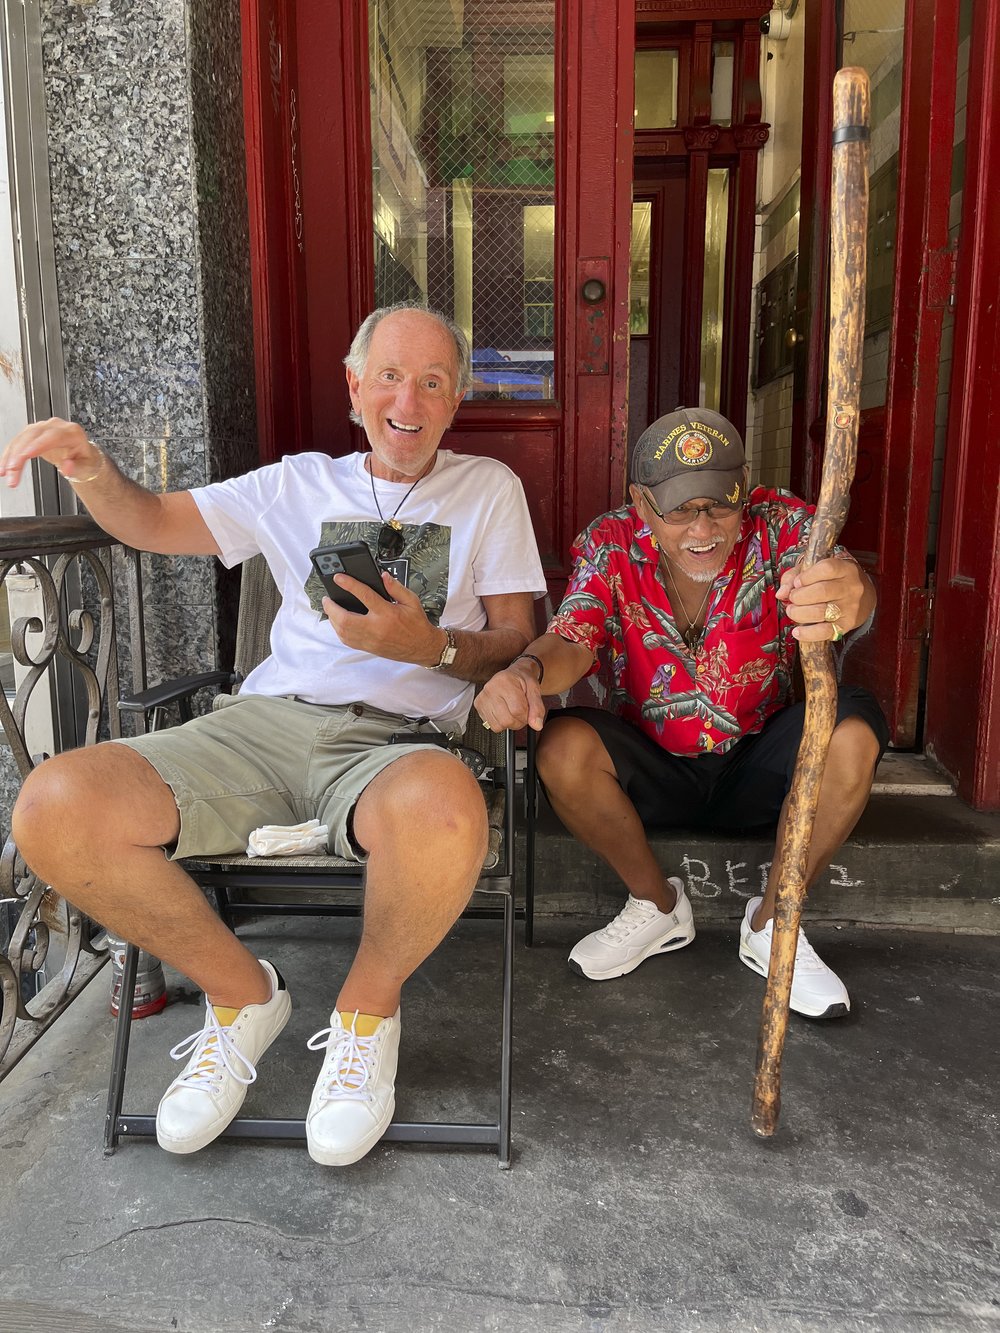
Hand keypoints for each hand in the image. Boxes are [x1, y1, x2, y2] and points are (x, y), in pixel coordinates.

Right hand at [0, 418, 102, 488]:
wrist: (79, 453)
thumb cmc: (83, 459)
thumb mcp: (85, 466)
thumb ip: (77, 467)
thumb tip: (67, 467)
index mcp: (71, 432)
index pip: (52, 436)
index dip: (38, 444)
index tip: (26, 455)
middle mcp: (55, 426)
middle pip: (33, 437)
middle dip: (19, 454)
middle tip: (12, 470)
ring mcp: (41, 428)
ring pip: (21, 438)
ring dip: (10, 456)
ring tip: (6, 472)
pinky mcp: (31, 433)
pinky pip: (17, 442)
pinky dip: (8, 455)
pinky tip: (4, 467)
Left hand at [322, 570, 443, 663]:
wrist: (422, 648)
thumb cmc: (417, 624)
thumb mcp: (412, 601)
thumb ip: (396, 587)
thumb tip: (383, 576)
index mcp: (388, 613)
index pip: (365, 596)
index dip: (349, 585)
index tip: (338, 578)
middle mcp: (377, 628)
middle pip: (345, 619)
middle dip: (331, 608)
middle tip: (327, 598)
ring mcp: (371, 640)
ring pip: (343, 632)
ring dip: (333, 619)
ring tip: (331, 608)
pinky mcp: (368, 648)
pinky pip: (347, 640)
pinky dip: (339, 630)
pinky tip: (338, 622)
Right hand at [475, 662, 545, 732]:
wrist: (515, 674)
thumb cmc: (524, 681)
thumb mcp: (535, 690)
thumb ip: (537, 708)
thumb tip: (537, 725)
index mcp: (505, 681)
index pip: (517, 710)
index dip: (526, 716)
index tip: (528, 710)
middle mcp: (491, 688)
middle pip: (507, 720)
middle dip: (518, 721)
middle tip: (520, 712)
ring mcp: (483, 697)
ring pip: (498, 725)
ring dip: (509, 723)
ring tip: (512, 712)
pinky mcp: (478, 704)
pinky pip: (491, 725)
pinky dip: (500, 722)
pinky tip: (503, 712)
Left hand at [777, 556, 868, 641]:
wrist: (863, 598)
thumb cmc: (834, 581)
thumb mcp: (816, 570)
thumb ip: (795, 576)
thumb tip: (781, 593)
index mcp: (845, 569)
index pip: (827, 568)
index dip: (807, 576)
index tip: (797, 582)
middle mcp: (850, 587)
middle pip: (822, 591)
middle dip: (799, 596)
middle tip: (792, 599)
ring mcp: (850, 607)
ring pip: (821, 611)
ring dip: (799, 613)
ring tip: (793, 611)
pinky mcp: (846, 625)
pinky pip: (825, 632)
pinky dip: (808, 633)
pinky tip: (797, 631)